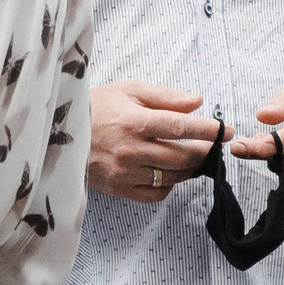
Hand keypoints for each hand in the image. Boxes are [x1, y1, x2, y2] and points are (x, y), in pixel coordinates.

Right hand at [88, 80, 221, 200]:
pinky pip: (156, 193)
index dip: (207, 130)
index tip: (225, 130)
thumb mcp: (129, 90)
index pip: (180, 127)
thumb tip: (197, 102)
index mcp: (133, 122)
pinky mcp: (119, 188)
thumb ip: (165, 97)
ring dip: (191, 168)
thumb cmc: (97, 107)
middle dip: (205, 151)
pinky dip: (170, 185)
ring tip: (197, 157)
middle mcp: (130, 150)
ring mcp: (124, 173)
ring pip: (172, 176)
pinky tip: (171, 172)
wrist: (58, 132)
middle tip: (216, 146)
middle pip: (181, 156)